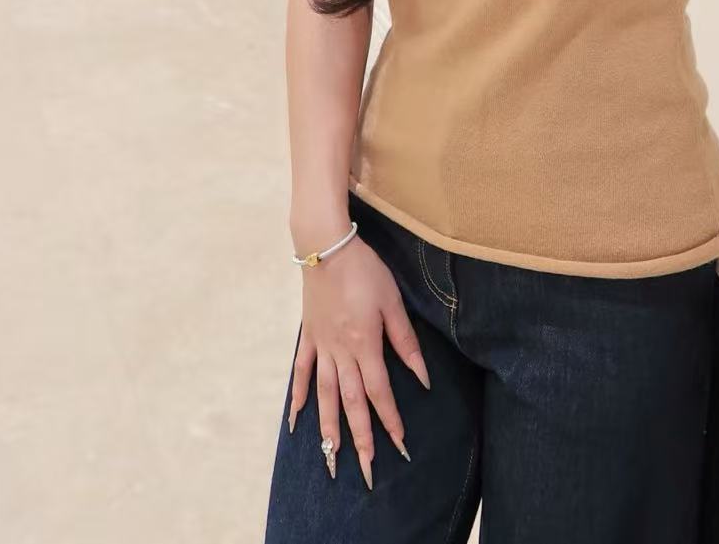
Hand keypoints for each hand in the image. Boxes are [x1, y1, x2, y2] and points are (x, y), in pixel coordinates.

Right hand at [288, 225, 432, 490]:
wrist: (326, 246)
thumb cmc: (365, 270)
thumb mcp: (393, 302)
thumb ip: (405, 341)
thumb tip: (422, 376)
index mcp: (364, 345)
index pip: (379, 392)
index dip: (390, 420)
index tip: (400, 445)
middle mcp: (340, 353)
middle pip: (351, 403)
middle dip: (361, 438)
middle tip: (366, 471)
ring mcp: (321, 347)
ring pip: (326, 396)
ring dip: (329, 429)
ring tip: (332, 459)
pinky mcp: (308, 337)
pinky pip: (302, 373)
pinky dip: (300, 398)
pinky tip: (297, 421)